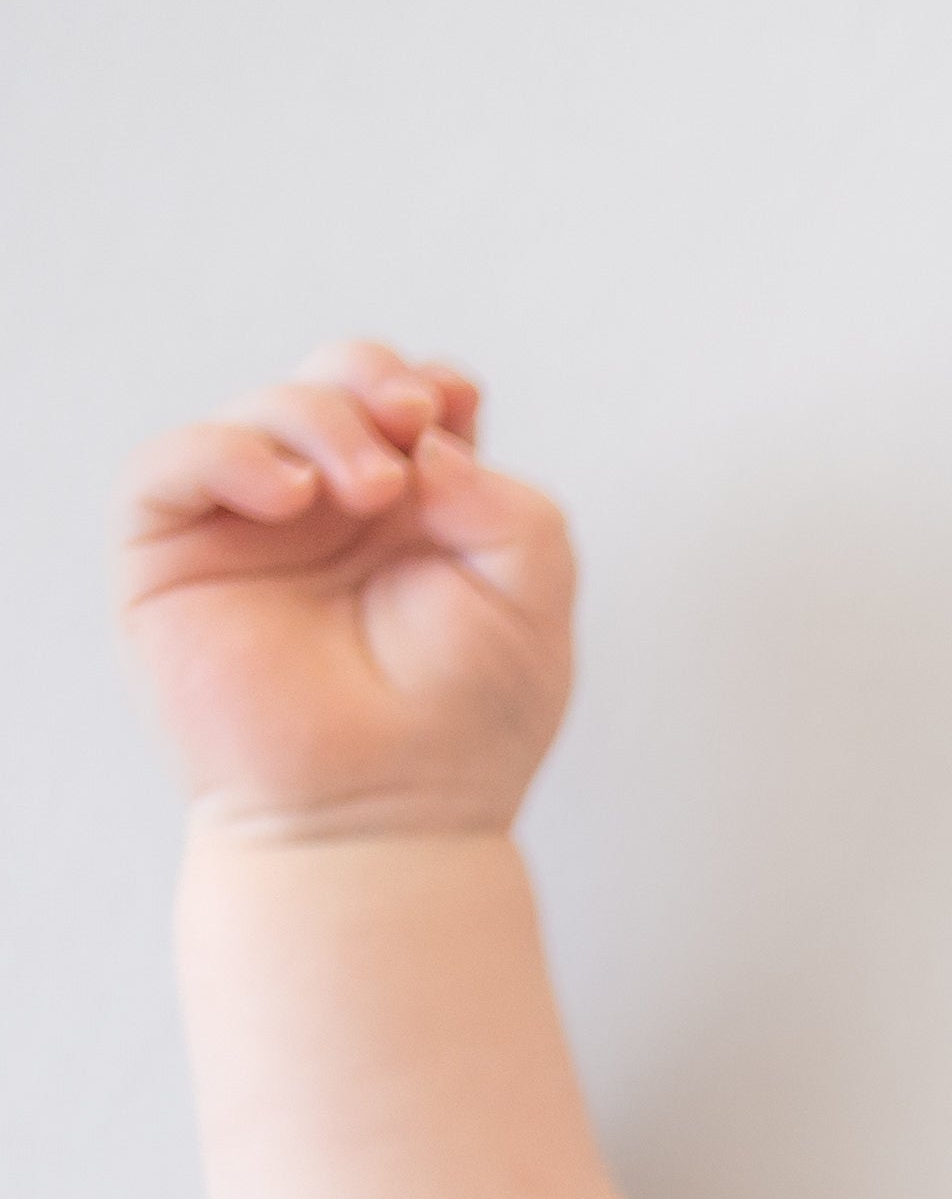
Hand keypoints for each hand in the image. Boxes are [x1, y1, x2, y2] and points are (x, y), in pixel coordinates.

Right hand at [116, 339, 571, 838]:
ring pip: (260, 410)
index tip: (451, 407)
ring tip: (372, 486)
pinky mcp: (171, 557)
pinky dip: (229, 453)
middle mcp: (331, 514)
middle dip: (369, 379)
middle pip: (332, 382)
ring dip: (317, 421)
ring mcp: (250, 528)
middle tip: (410, 423)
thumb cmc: (464, 728)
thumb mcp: (532, 606)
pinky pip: (172, 464)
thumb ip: (516, 510)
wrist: (389, 820)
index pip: (411, 404)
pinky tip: (290, 493)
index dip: (427, 385)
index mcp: (419, 517)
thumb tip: (434, 441)